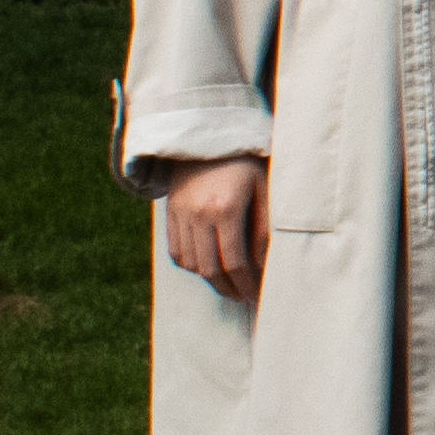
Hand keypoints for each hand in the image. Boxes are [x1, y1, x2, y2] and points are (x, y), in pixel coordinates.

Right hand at [160, 158, 267, 304]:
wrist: (208, 137)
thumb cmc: (245, 163)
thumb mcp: (264, 189)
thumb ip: (264, 228)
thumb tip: (264, 265)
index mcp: (225, 208)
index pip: (234, 261)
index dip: (246, 283)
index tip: (256, 295)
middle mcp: (198, 214)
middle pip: (210, 268)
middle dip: (228, 288)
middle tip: (243, 297)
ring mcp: (180, 214)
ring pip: (191, 263)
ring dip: (210, 280)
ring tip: (229, 286)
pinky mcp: (170, 213)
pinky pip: (176, 251)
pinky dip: (191, 265)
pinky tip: (208, 269)